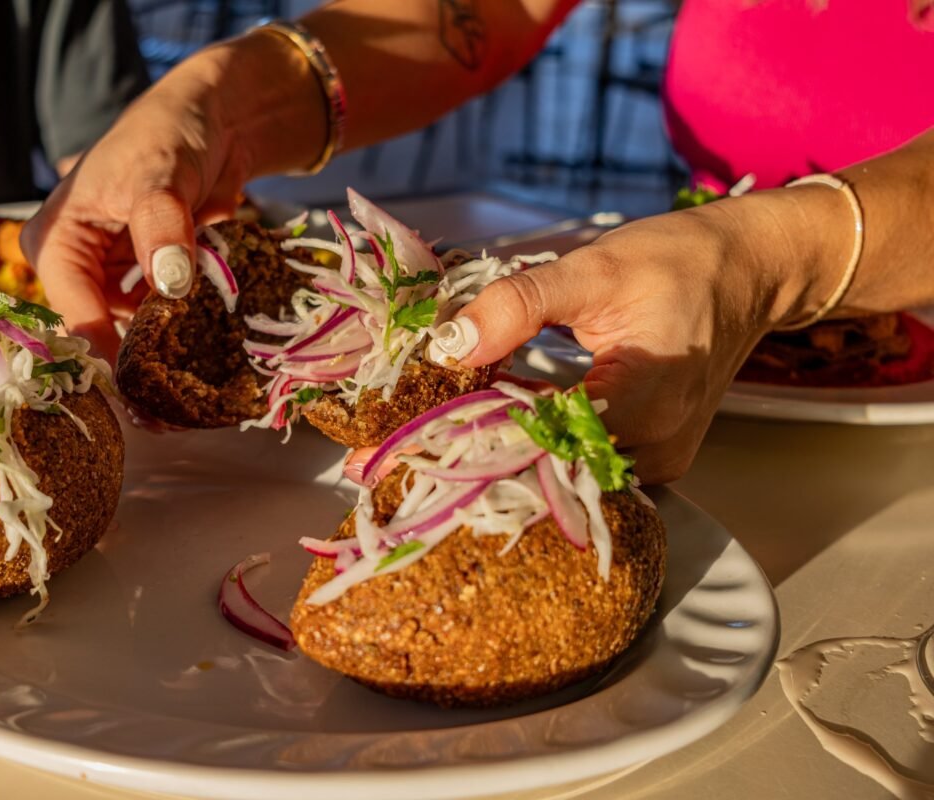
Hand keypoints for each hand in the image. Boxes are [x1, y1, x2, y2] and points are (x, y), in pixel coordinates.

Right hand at [21, 34, 325, 363]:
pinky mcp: (146, 285)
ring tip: (189, 391)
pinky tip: (203, 361)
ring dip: (161, 357)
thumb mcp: (158, 178)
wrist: (214, 121)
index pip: (75, 312)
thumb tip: (168, 284)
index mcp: (55, 241)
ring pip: (131, 334)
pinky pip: (160, 322)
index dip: (106, 355)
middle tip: (166, 411)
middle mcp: (75, 267)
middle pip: (99, 332)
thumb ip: (162, 231)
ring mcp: (112, 279)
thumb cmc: (168, 136)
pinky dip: (181, 337)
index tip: (141, 394)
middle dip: (133, 367)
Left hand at [420, 200, 831, 482]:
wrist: (749, 272)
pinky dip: (541, 447)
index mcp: (643, 405)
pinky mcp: (653, 459)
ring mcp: (658, 463)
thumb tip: (451, 344)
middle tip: (410, 436)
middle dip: (480, 448)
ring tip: (447, 427)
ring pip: (563, 474)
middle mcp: (655, 451)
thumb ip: (519, 305)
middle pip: (547, 470)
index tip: (415, 426)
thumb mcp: (593, 268)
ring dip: (508, 451)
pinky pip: (584, 466)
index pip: (537, 444)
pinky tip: (501, 422)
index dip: (473, 434)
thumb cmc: (679, 263)